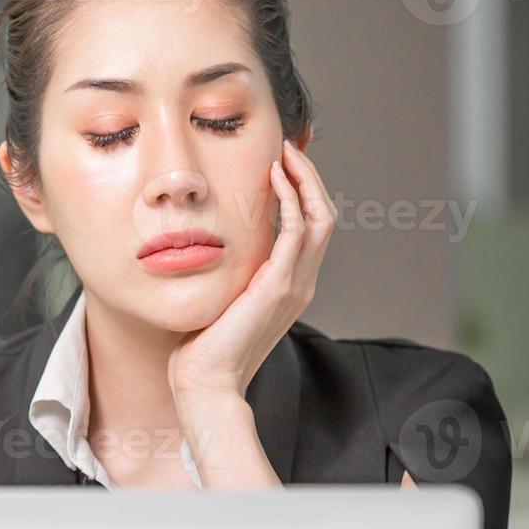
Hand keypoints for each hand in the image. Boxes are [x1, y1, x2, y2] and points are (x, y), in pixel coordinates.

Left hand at [167, 140, 336, 487]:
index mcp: (290, 284)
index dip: (303, 192)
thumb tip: (211, 243)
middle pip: (324, 215)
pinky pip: (297, 231)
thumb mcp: (223, 295)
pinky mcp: (279, 285)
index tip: (282, 164)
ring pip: (320, 218)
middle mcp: (301, 282)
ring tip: (285, 153)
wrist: (206, 380)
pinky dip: (291, 199)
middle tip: (289, 148)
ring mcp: (295, 284)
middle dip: (309, 177)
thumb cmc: (204, 343)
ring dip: (305, 180)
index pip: (311, 226)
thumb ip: (229, 270)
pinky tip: (274, 178)